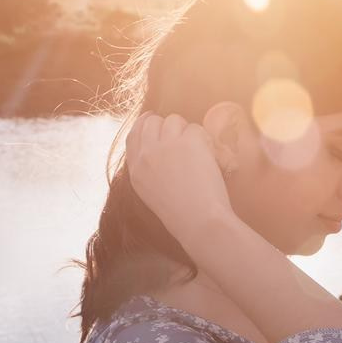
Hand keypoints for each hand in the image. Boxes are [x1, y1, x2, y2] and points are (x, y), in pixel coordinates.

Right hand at [124, 112, 234, 240]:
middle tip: (184, 140)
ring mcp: (166, 145)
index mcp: (136, 170)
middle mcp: (147, 155)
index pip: (133, 134)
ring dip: (187, 132)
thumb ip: (148, 168)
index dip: (144, 124)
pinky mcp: (188, 142)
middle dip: (168, 125)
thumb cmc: (182, 214)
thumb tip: (155, 146)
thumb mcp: (151, 192)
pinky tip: (208, 159)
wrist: (199, 222)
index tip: (153, 120)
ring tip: (198, 155)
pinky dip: (205, 141)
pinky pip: (196, 129)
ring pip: (174, 120)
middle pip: (152, 122)